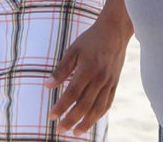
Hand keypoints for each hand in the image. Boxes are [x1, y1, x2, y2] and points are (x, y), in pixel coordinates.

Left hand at [45, 17, 131, 133]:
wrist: (115, 31)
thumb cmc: (91, 39)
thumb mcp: (73, 50)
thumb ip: (61, 69)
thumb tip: (47, 85)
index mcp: (87, 69)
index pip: (72, 94)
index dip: (61, 107)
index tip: (51, 117)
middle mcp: (99, 79)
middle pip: (84, 105)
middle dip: (71, 120)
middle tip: (60, 130)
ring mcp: (109, 82)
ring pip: (98, 108)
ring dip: (86, 123)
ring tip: (76, 132)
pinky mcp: (115, 83)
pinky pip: (108, 103)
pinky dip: (99, 114)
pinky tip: (91, 120)